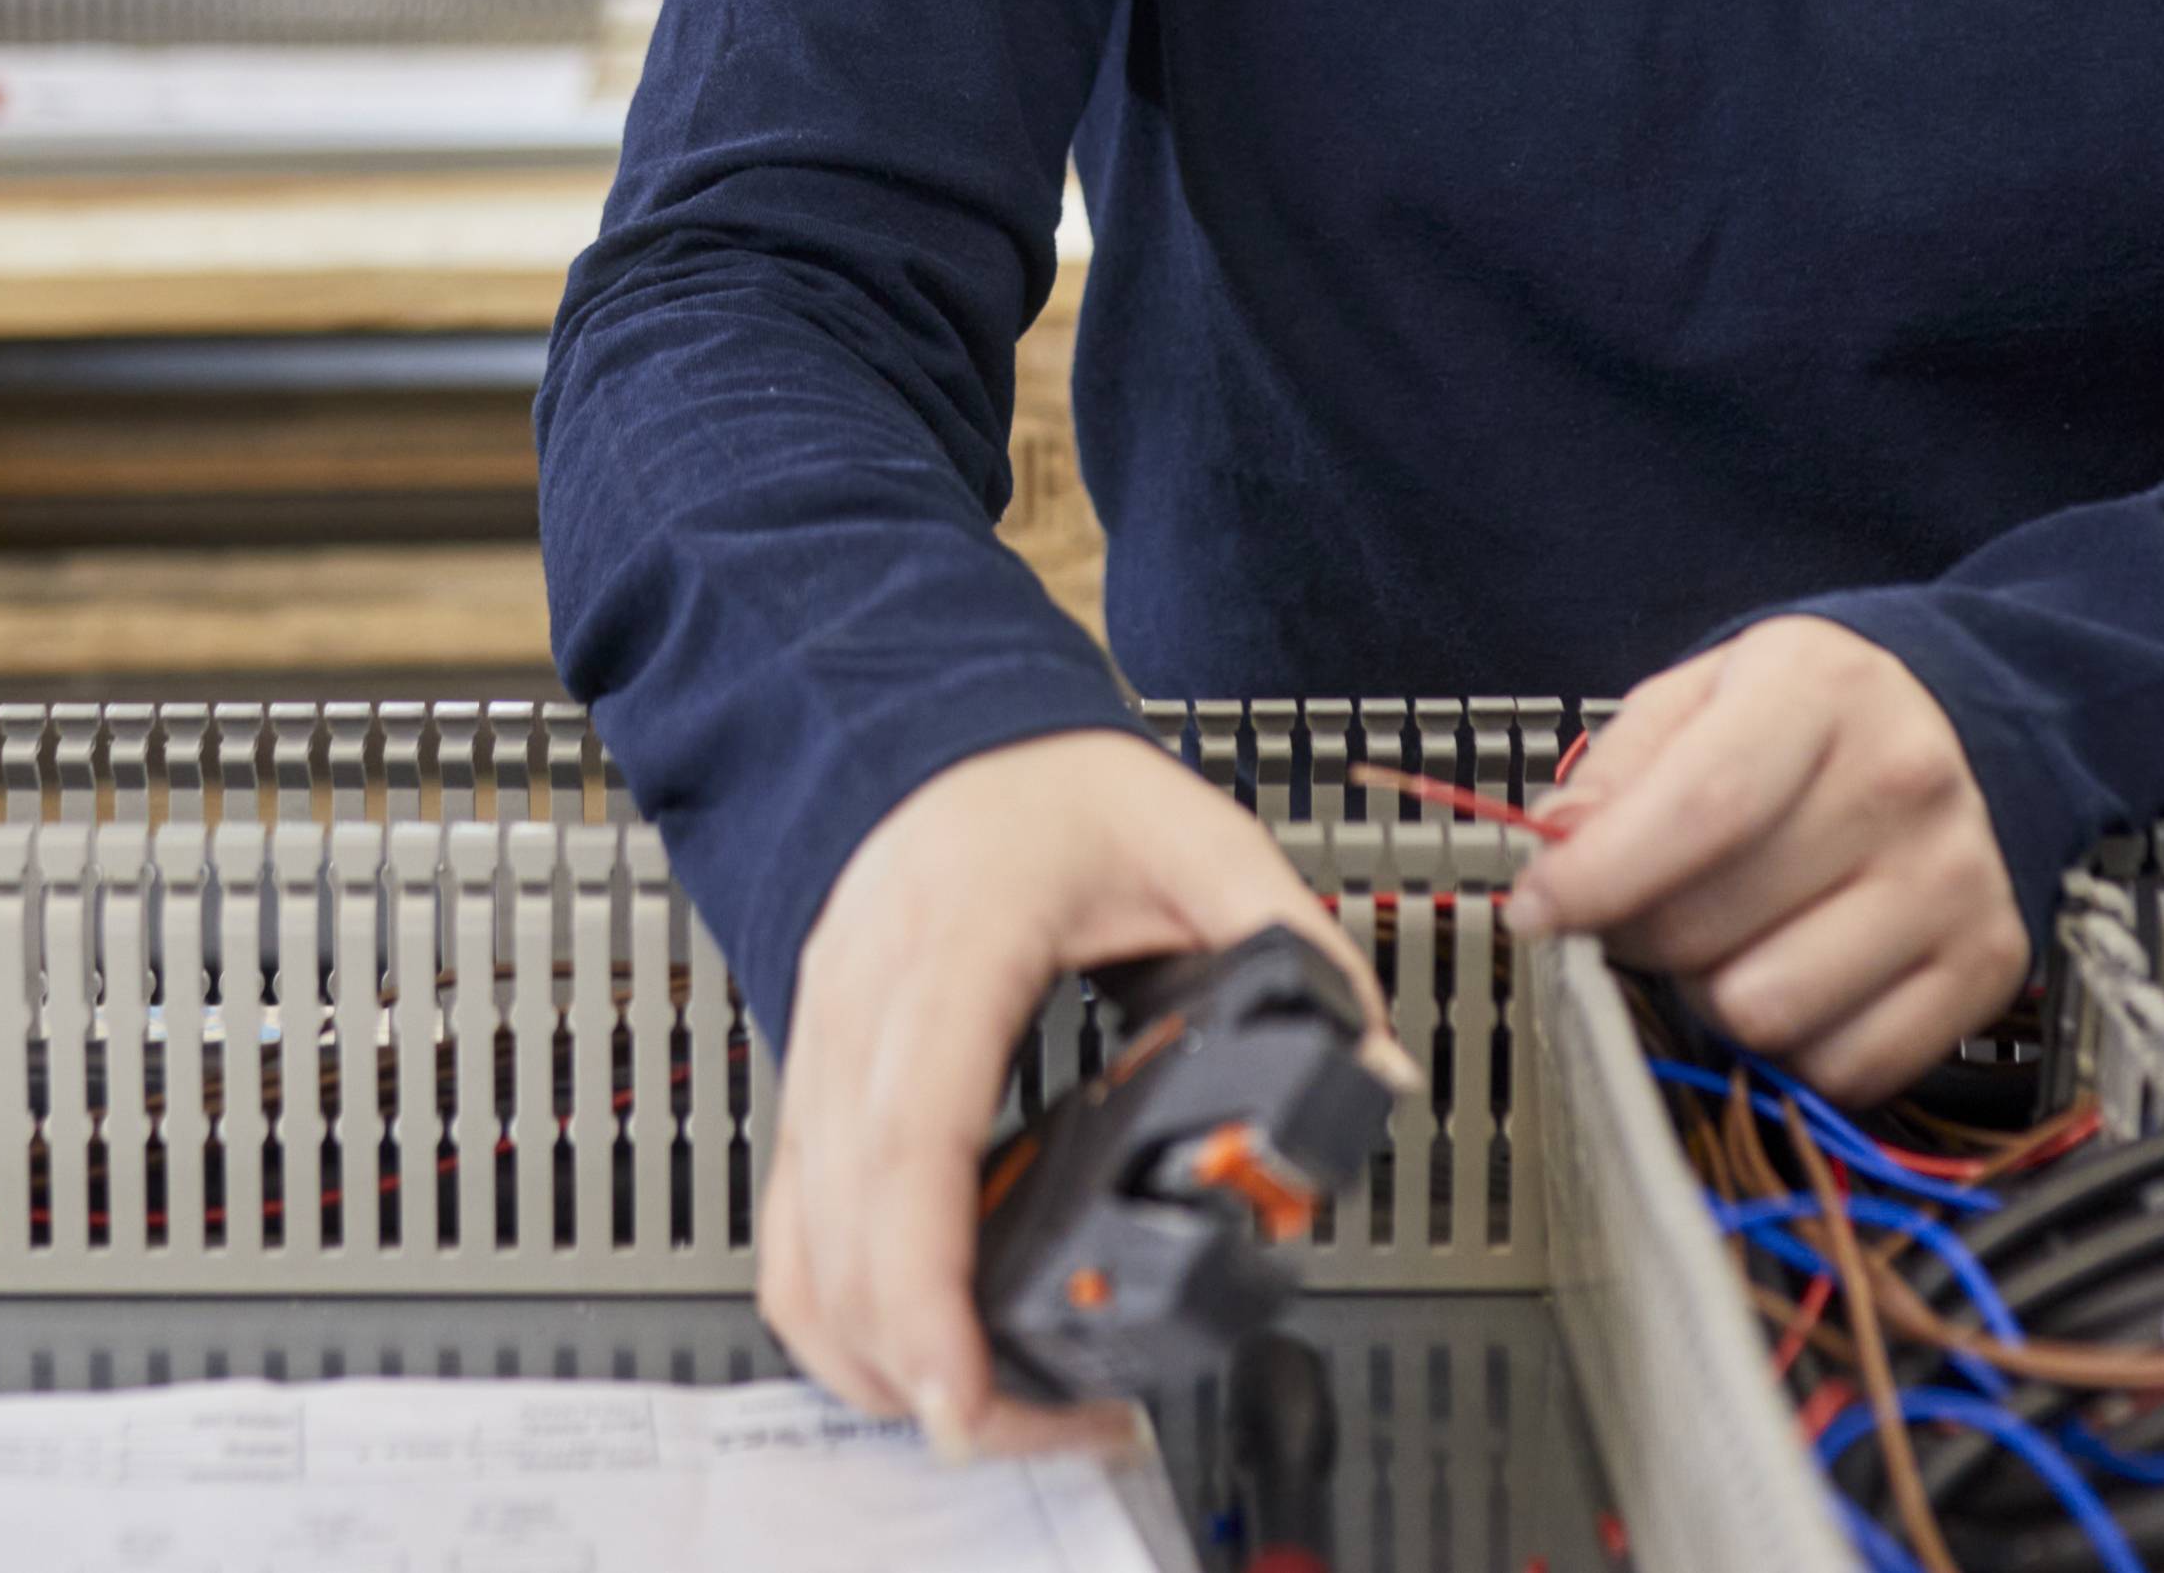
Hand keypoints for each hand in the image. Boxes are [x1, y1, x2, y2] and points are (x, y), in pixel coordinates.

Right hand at [765, 728, 1404, 1460]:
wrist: (949, 732)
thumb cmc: (1053, 785)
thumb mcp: (1203, 839)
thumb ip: (1297, 947)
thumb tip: (1371, 1070)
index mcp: (956, 935)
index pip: (910, 1130)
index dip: (922, 1276)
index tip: (960, 1383)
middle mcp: (863, 999)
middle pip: (844, 1217)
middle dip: (912, 1355)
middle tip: (1011, 1431)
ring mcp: (819, 1043)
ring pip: (798, 1239)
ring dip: (868, 1351)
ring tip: (985, 1410)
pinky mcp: (811, 1082)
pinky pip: (792, 1225)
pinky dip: (840, 1309)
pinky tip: (918, 1352)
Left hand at [1506, 617, 2028, 1100]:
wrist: (1947, 738)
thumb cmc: (1802, 726)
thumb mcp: (1700, 698)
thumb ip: (1618, 767)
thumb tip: (1557, 844)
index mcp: (1823, 689)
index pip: (1704, 806)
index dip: (1601, 877)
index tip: (1535, 911)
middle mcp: (1905, 782)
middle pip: (1713, 924)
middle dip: (1639, 935)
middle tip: (1639, 911)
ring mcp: (1954, 881)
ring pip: (1766, 1011)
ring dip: (1712, 994)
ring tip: (1726, 942)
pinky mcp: (1984, 966)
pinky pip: (1841, 1066)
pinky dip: (1793, 1047)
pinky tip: (1794, 977)